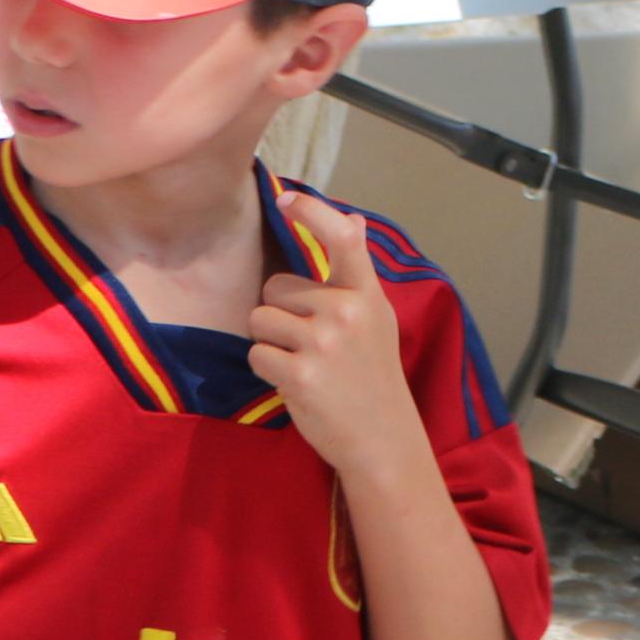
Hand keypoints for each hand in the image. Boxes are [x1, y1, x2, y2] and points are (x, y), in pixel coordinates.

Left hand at [250, 192, 426, 481]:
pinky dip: (266, 369)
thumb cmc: (373, 377)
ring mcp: (323, 343)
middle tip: (309, 344)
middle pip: (276, 287)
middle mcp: (347, 312)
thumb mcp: (375, 319)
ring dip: (270, 343)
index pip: (341, 239)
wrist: (383, 440)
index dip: (312, 212)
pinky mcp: (300, 374)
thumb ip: (355, 273)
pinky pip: (256, 353)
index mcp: (367, 295)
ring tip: (303, 364)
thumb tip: (352, 218)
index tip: (286, 199)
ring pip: (260, 319)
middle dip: (280, 312)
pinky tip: (295, 384)